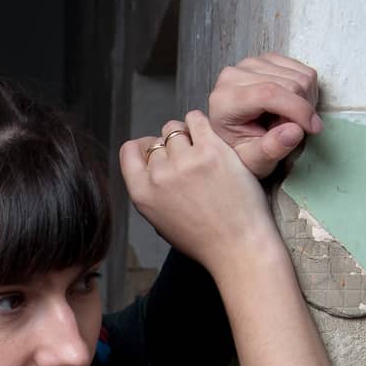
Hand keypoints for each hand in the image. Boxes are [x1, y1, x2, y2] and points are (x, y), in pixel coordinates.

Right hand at [120, 110, 277, 275]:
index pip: (129, 152)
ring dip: (186, 136)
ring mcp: (184, 161)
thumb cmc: (203, 239)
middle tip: (189, 162)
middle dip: (170, 148)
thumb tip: (149, 163)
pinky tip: (209, 138)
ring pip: (175, 129)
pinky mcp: (210, 150)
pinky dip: (200, 124)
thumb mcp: (160, 222)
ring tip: (202, 152)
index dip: (143, 149)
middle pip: (157, 142)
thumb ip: (150, 192)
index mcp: (142, 194)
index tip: (157, 152)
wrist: (236, 245)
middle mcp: (159, 176)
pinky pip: (196, 119)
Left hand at [207, 53, 321, 180]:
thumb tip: (295, 131)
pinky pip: (302, 70)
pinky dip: (306, 91)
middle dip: (301, 110)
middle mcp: (235, 75)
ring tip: (288, 120)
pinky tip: (292, 106)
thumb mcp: (254, 161)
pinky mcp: (267, 59)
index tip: (314, 129)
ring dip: (305, 102)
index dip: (297, 110)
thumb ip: (271, 149)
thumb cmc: (243, 151)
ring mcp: (251, 63)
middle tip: (290, 130)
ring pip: (300, 76)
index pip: (269, 94)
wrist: (236, 136)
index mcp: (225, 100)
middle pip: (290, 84)